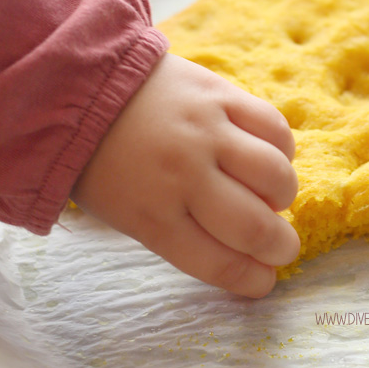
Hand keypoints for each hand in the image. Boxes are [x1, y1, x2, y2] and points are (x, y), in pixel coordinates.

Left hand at [71, 53, 299, 297]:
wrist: (85, 86)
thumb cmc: (103, 161)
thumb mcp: (124, 214)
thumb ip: (179, 237)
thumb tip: (242, 257)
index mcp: (152, 216)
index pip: (218, 263)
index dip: (252, 280)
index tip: (264, 281)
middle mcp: (184, 175)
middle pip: (254, 227)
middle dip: (281, 247)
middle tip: (283, 247)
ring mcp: (206, 131)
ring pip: (275, 175)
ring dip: (283, 195)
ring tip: (273, 196)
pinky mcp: (221, 94)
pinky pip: (274, 127)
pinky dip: (283, 150)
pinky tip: (271, 156)